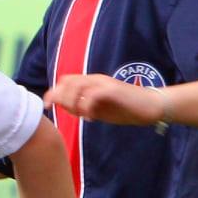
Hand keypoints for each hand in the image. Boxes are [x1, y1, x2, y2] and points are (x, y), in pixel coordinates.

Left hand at [44, 74, 166, 126]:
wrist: (152, 106)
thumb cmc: (125, 109)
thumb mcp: (98, 110)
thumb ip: (80, 107)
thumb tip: (63, 108)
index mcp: (91, 83)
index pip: (65, 81)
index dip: (52, 92)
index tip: (46, 106)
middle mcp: (95, 80)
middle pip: (67, 82)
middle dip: (59, 97)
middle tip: (66, 113)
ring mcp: (105, 83)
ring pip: (77, 86)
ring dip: (73, 102)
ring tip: (80, 115)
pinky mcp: (113, 90)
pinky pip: (92, 95)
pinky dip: (86, 107)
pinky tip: (91, 118)